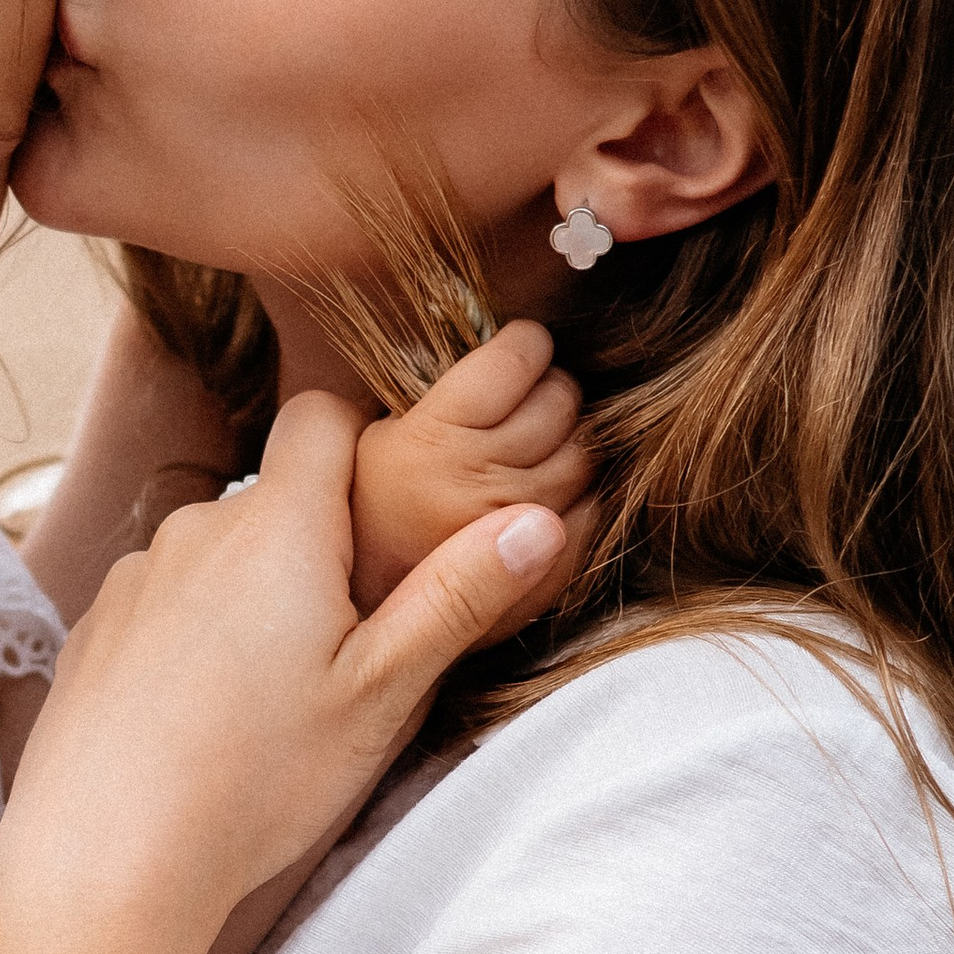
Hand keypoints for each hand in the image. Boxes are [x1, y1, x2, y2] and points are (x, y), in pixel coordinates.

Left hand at [0, 389, 570, 953]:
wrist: (105, 861)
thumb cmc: (255, 781)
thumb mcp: (382, 694)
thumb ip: (457, 597)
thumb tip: (540, 521)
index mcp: (277, 528)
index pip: (322, 419)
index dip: (364, 446)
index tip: (390, 522)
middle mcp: (196, 531)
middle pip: (274, 501)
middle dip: (316, 549)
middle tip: (348, 645)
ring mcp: (134, 579)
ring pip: (216, 557)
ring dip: (251, 597)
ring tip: (271, 699)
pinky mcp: (93, 632)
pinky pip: (162, 605)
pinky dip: (191, 640)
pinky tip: (202, 721)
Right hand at [347, 320, 593, 617]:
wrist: (360, 615)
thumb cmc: (362, 515)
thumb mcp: (372, 440)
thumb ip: (429, 396)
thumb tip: (493, 338)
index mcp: (431, 443)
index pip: (512, 362)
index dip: (525, 343)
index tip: (522, 344)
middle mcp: (479, 482)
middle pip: (558, 403)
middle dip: (552, 385)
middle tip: (534, 391)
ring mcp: (518, 529)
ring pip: (584, 453)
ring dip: (573, 436)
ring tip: (542, 439)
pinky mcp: (545, 572)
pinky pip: (593, 509)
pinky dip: (584, 490)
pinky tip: (552, 488)